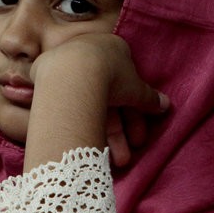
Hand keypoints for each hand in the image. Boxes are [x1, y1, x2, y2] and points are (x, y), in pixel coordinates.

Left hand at [24, 34, 168, 171]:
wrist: (71, 72)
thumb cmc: (111, 75)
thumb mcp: (136, 89)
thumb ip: (149, 98)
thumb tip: (166, 104)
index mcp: (112, 50)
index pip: (127, 87)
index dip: (134, 115)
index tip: (138, 138)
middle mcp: (89, 55)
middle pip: (108, 100)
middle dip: (120, 133)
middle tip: (125, 158)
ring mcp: (68, 68)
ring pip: (89, 107)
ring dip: (104, 136)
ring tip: (111, 162)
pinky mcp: (48, 80)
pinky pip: (70, 107)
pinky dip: (80, 127)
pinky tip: (85, 148)